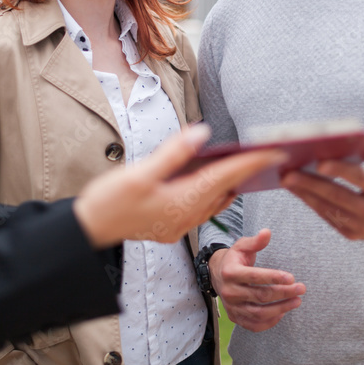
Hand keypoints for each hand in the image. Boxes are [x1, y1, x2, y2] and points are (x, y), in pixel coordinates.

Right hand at [74, 125, 285, 247]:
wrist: (87, 231)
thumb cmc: (109, 202)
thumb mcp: (139, 173)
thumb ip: (173, 153)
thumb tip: (203, 133)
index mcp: (183, 200)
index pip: (226, 176)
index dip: (252, 161)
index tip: (276, 150)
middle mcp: (188, 215)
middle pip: (227, 188)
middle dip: (249, 170)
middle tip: (272, 153)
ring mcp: (181, 223)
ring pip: (216, 200)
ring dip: (233, 182)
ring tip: (250, 165)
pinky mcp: (171, 224)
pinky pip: (203, 207)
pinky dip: (215, 192)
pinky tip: (216, 183)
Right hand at [211, 229, 304, 331]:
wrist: (217, 275)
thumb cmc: (235, 259)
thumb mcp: (242, 246)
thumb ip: (255, 242)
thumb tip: (267, 232)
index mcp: (230, 272)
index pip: (255, 277)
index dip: (274, 277)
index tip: (292, 278)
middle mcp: (229, 292)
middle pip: (260, 296)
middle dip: (283, 293)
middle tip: (301, 289)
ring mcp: (232, 307)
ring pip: (259, 313)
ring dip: (280, 308)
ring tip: (297, 301)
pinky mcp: (235, 317)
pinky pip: (254, 325)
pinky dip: (269, 322)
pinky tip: (283, 312)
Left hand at [281, 149, 363, 239]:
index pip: (360, 178)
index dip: (339, 169)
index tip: (319, 162)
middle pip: (338, 195)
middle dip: (310, 184)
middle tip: (289, 174)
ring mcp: (363, 227)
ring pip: (328, 209)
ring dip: (305, 194)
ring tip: (288, 180)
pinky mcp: (351, 234)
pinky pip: (327, 217)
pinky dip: (311, 203)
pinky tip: (299, 191)